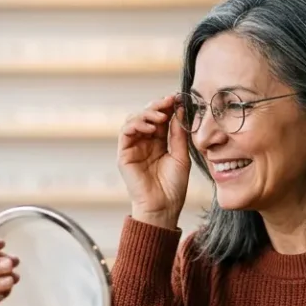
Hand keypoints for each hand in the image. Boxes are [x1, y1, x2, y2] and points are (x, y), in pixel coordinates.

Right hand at [118, 94, 190, 229]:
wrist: (163, 207)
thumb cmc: (173, 186)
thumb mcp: (181, 155)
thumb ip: (178, 134)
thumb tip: (179, 110)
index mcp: (159, 142)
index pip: (160, 118)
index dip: (167, 106)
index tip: (178, 98)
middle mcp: (144, 142)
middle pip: (146, 115)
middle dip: (158, 106)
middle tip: (170, 101)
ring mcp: (133, 148)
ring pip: (134, 120)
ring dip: (147, 113)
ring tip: (161, 117)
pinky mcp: (124, 155)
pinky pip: (125, 132)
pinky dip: (136, 125)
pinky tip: (150, 128)